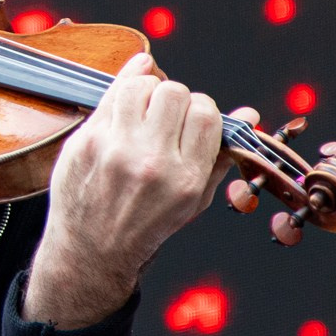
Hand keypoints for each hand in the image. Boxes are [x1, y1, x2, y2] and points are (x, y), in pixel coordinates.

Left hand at [24, 51, 255, 328]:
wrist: (91, 250)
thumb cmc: (146, 224)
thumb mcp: (194, 200)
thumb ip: (221, 154)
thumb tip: (250, 114)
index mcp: (185, 178)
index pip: (206, 114)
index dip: (201, 108)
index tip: (191, 117)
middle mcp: (151, 162)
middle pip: (174, 93)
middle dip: (174, 97)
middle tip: (165, 113)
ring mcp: (114, 150)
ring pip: (139, 85)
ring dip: (145, 90)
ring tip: (142, 109)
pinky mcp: (85, 142)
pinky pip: (108, 97)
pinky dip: (119, 98)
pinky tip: (122, 112)